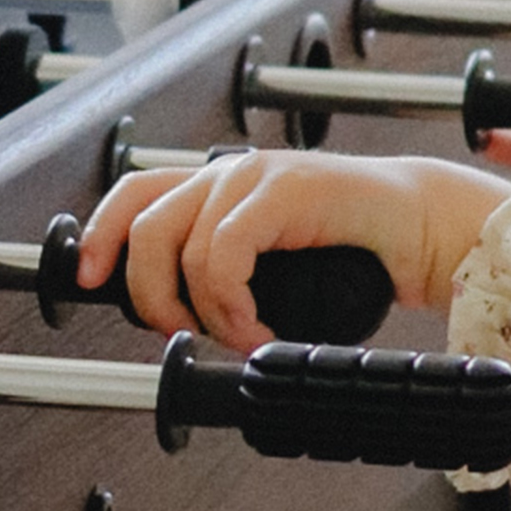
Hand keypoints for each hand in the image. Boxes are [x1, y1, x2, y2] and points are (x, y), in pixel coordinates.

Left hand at [78, 150, 510, 350]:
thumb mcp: (270, 269)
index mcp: (217, 186)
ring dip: (206, 314)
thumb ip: (224, 276)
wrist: (421, 228)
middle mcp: (227, 173)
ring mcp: (254, 176)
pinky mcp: (284, 189)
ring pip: (183, 251)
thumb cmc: (352, 252)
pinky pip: (224, 255)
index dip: (101, 236)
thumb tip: (174, 317)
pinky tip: (258, 329)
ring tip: (243, 338)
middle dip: (151, 296)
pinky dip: (232, 306)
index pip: (133, 197)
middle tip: (183, 334)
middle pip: (145, 230)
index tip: (89, 280)